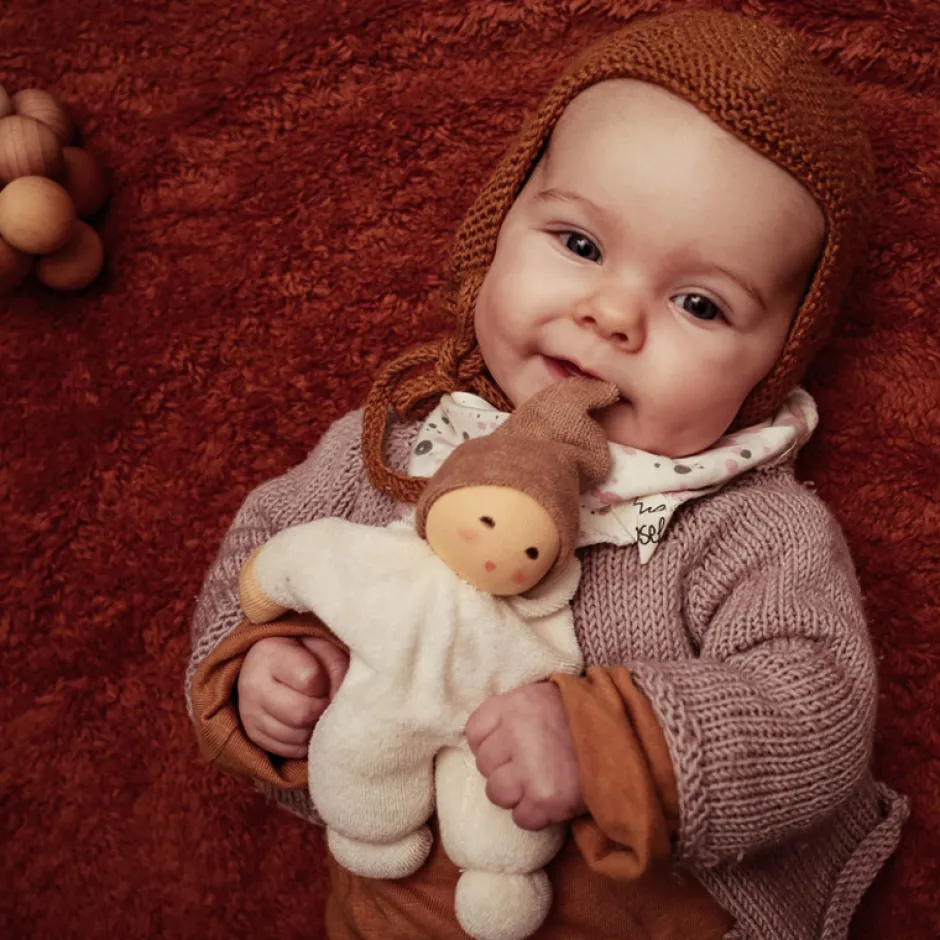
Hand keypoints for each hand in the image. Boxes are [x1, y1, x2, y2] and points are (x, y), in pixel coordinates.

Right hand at [237, 636, 348, 757]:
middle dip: (323, 710)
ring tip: (319, 710)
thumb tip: (342, 700)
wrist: (270, 663)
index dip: (327, 683)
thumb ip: (336, 666)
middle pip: (301, 714)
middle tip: (327, 700)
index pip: (309, 679)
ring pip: (296, 736)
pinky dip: (306, 741)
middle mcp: (252, 684)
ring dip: (316, 727)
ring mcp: (249, 713)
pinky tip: (308, 723)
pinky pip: (289, 750)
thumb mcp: (321, 646)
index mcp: (269, 654)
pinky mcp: (253, 735)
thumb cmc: (303, 651)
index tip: (329, 679)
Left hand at [466, 681, 585, 830]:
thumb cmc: (579, 717)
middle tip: (530, 766)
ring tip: (539, 784)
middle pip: (484, 764)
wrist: (625, 734)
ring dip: (516, 794)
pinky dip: (535, 815)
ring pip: (496, 793)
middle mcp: (517, 734)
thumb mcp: (541, 697)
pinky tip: (551, 799)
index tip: (507, 747)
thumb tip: (483, 740)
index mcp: (514, 705)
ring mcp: (530, 768)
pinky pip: (521, 818)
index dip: (489, 742)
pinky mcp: (547, 798)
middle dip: (504, 769)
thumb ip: (511, 713)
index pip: (474, 731)